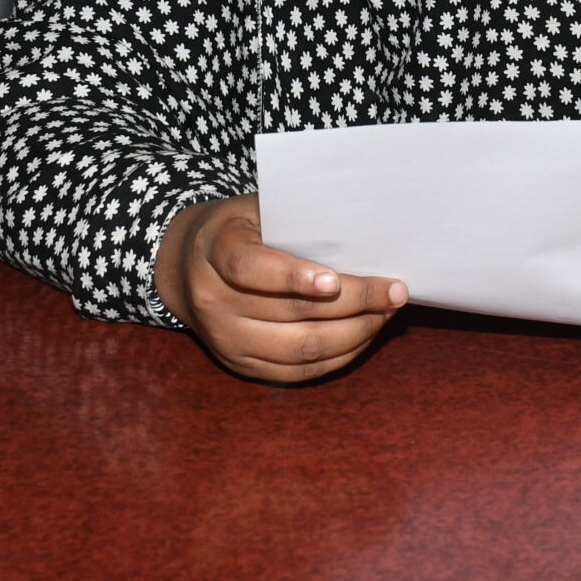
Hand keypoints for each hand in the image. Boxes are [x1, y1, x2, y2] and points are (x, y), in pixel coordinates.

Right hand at [154, 193, 406, 382]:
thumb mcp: (255, 207)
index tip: (334, 280)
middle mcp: (214, 301)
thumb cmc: (239, 228)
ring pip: (299, 349)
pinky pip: (298, 372)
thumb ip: (296, 218)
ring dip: (354, 333)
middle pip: (289, 313)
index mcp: (215, 251)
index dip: (293, 276)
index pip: (250, 268)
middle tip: (394, 290)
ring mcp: (227, 340)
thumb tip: (362, 230)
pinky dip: (339, 356)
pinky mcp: (242, 366)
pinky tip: (365, 334)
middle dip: (352, 303)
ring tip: (386, 312)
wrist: (186, 267)